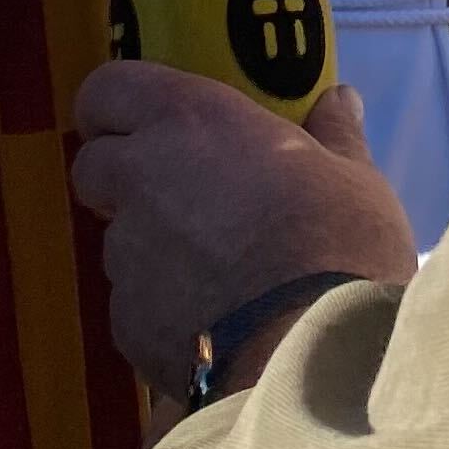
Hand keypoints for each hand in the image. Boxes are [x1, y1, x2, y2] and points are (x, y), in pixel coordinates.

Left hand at [69, 65, 416, 391]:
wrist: (314, 358)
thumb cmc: (340, 244)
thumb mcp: (355, 181)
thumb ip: (333, 136)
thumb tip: (339, 100)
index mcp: (189, 121)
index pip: (106, 91)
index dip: (113, 108)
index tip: (138, 124)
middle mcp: (141, 178)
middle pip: (94, 167)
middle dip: (122, 179)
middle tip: (177, 196)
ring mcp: (126, 257)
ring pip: (119, 242)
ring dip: (151, 249)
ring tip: (214, 276)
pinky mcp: (127, 326)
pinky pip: (135, 306)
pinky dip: (163, 311)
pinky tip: (215, 327)